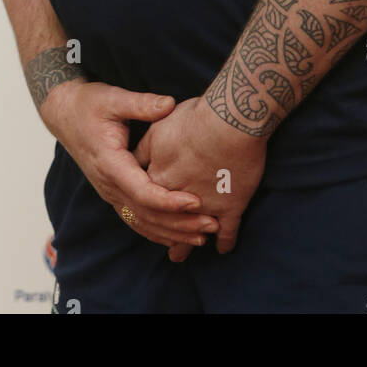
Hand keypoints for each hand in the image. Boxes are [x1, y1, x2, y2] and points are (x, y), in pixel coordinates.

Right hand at [39, 80, 219, 249]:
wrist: (65, 113)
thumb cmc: (89, 104)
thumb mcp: (113, 98)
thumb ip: (141, 104)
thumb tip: (169, 104)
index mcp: (110, 163)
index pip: (142, 192)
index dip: (170, 201)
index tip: (196, 202)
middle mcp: (109, 185)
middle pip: (146, 214)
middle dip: (179, 223)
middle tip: (211, 225)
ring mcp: (110, 192)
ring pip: (141, 222)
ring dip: (172, 232)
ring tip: (203, 236)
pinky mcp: (114, 193)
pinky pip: (135, 220)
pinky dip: (157, 231)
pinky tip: (177, 237)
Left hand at [135, 96, 266, 261]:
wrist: (231, 119)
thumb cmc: (195, 117)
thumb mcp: (159, 126)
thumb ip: (145, 146)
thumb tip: (135, 158)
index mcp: (158, 176)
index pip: (147, 197)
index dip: (146, 206)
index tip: (146, 214)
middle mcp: (177, 196)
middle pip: (166, 219)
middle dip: (167, 232)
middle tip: (168, 246)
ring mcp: (205, 205)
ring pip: (194, 230)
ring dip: (192, 241)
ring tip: (191, 248)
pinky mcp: (230, 207)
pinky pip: (227, 232)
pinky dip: (225, 241)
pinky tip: (224, 248)